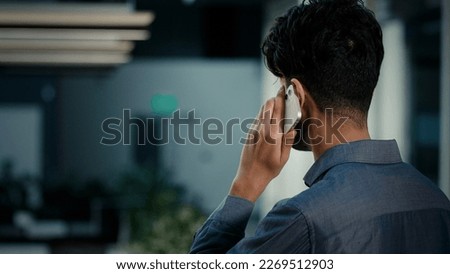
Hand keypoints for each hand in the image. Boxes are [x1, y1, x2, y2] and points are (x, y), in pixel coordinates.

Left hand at [230, 88, 296, 202]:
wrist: (249, 177)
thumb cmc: (268, 170)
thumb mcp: (283, 158)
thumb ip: (288, 141)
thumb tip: (292, 129)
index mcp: (272, 135)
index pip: (277, 112)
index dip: (281, 100)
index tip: (284, 92)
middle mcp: (261, 130)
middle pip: (267, 108)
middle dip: (274, 99)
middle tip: (281, 93)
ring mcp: (254, 131)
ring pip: (261, 112)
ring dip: (268, 105)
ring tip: (275, 101)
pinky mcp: (249, 134)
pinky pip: (257, 120)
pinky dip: (263, 114)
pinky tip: (268, 115)